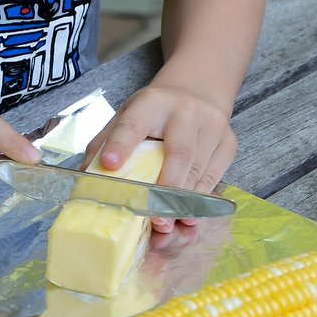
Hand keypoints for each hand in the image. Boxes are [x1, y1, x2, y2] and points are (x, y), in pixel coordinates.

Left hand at [86, 84, 236, 234]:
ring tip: (168, 224)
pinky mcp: (228, 142)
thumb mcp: (127, 115)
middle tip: (154, 218)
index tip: (110, 164)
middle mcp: (185, 112)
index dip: (121, 145)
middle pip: (179, 153)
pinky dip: (199, 199)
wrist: (197, 91)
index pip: (134, 123)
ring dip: (184, 202)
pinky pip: (214, 178)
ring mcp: (212, 126)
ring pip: (199, 171)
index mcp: (152, 103)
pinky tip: (187, 214)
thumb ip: (106, 141)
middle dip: (167, 188)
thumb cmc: (155, 112)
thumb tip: (87, 175)